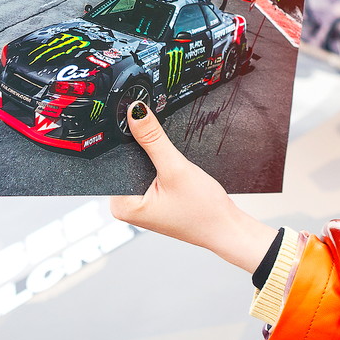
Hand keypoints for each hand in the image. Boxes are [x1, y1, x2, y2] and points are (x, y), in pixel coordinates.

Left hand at [110, 101, 276, 272]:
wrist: (225, 227)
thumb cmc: (203, 210)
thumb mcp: (175, 168)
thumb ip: (153, 138)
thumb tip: (136, 112)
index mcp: (122, 205)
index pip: (114, 159)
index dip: (126, 138)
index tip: (138, 121)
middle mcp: (125, 206)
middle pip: (127, 161)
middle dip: (143, 147)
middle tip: (164, 146)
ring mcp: (139, 203)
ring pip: (140, 165)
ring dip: (153, 155)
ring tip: (172, 162)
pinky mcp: (151, 198)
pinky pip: (149, 172)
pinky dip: (160, 163)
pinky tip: (173, 167)